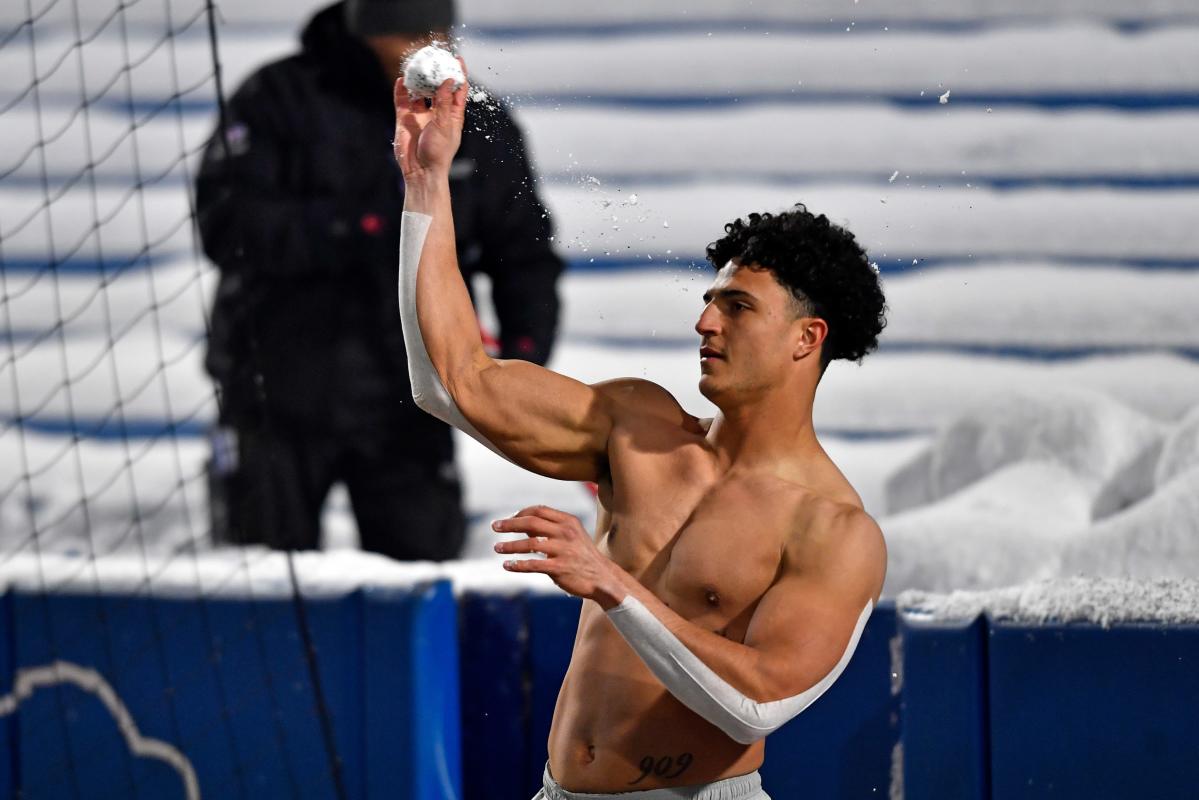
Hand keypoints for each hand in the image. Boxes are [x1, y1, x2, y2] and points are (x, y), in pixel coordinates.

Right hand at [392, 59, 468, 181]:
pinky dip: (402, 90)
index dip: (458, 74)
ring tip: (416, 65)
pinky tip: (402, 80)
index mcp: (452, 115)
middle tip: (433, 57)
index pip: (457, 90)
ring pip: (419, 92)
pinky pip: (402, 101)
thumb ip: (445, 103)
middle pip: (437, 87)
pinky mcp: (405, 119)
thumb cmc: (438, 152)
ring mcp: (420, 115)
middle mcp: (437, 113)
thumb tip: (448, 81)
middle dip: (435, 72)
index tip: (457, 59)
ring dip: (418, 80)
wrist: (420, 171)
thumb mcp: (445, 125)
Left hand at [493, 505, 625, 606]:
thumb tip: (521, 523)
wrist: (603, 578)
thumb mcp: (572, 535)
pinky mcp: (559, 568)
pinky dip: (517, 564)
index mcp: (568, 521)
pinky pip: (533, 565)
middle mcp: (566, 533)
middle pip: (531, 522)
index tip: (508, 519)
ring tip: (497, 548)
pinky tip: (507, 565)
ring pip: (530, 543)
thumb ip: (549, 528)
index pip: (539, 510)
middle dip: (510, 524)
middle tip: (494, 527)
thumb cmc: (582, 555)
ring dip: (510, 545)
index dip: (521, 513)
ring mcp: (563, 550)